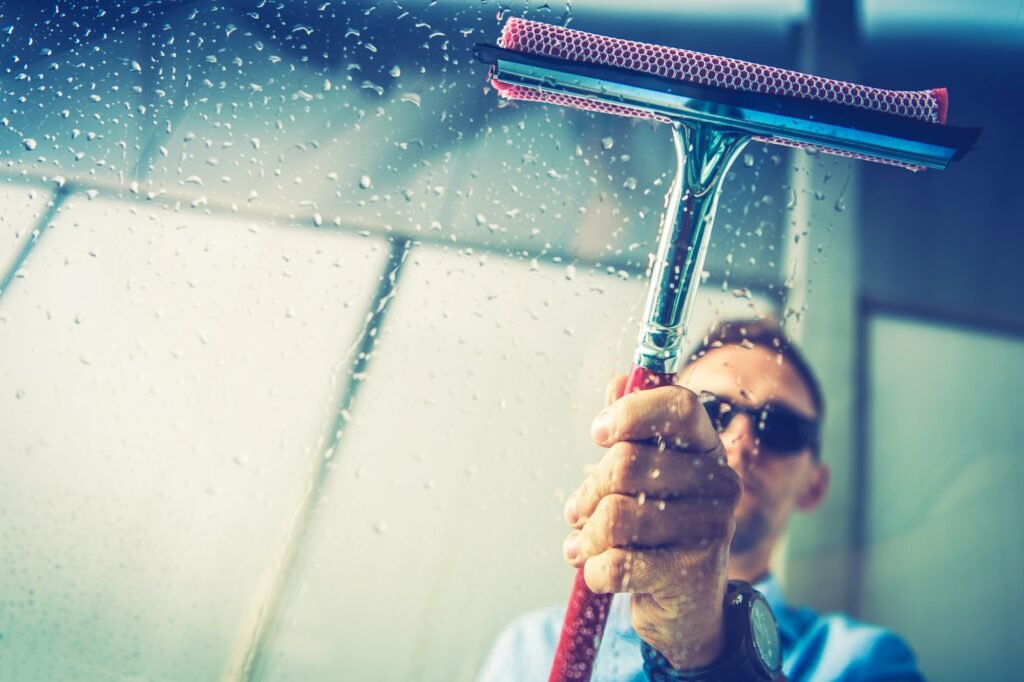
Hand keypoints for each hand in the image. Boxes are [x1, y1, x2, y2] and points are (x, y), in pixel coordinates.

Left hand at [563, 375, 741, 668]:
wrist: (690, 609)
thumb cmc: (660, 530)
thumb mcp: (648, 476)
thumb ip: (634, 428)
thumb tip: (617, 380)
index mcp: (707, 449)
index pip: (679, 406)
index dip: (631, 412)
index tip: (598, 433)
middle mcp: (720, 483)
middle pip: (628, 463)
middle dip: (589, 492)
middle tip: (578, 511)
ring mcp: (711, 530)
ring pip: (615, 516)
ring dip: (586, 536)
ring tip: (583, 544)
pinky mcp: (691, 575)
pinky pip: (616, 565)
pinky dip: (595, 571)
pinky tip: (601, 572)